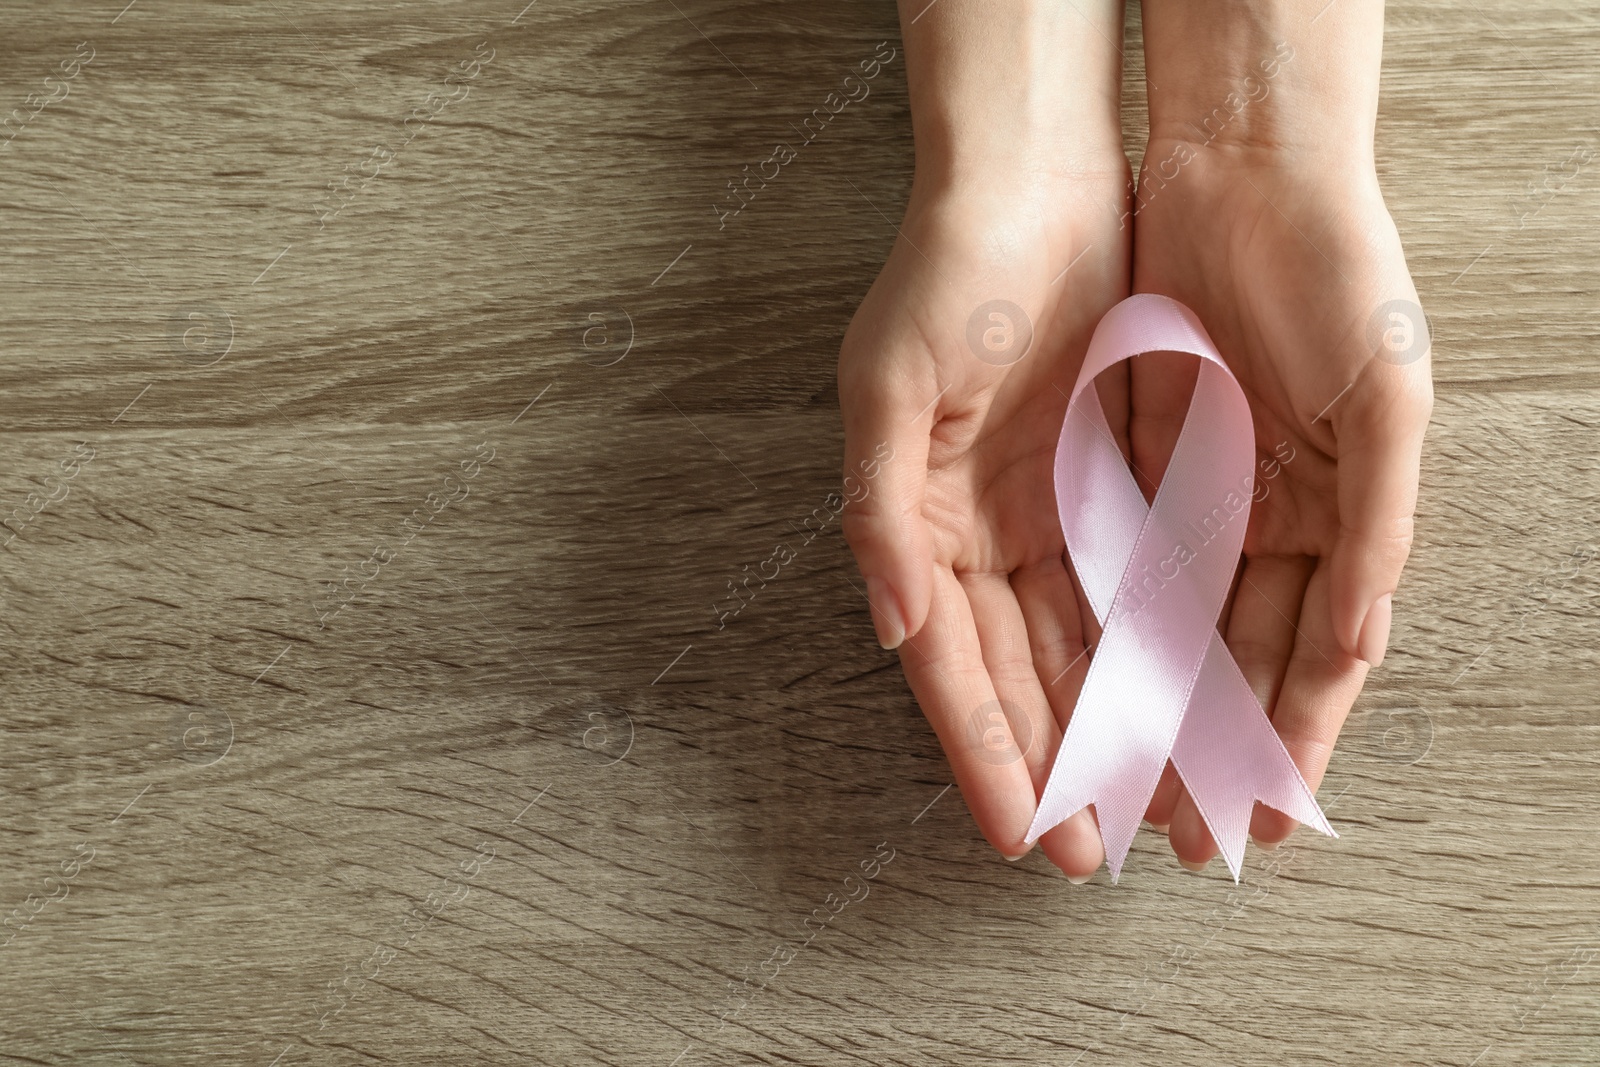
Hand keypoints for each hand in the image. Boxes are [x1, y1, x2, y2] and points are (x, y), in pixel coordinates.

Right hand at [841, 162, 1133, 876]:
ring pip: (1078, 645)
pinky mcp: (1103, 484)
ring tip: (1141, 804)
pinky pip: (1131, 585)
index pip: (950, 664)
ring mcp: (1042, 514)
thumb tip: (896, 628)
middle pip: (1016, 674)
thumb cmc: (945, 276)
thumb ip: (881, 513)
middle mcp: (977, 534)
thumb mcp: (888, 388)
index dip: (983, 750)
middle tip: (1087, 852)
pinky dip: (1149, 647)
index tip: (1017, 833)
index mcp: (916, 524)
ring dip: (1104, 723)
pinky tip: (1175, 703)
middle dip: (1050, 764)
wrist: (1033, 184)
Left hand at [1128, 145, 1432, 867]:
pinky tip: (1089, 682)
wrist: (1246, 171)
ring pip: (1169, 623)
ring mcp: (1201, 491)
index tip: (1262, 820)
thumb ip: (1377, 526)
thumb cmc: (1338, 272)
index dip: (1288, 740)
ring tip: (1122, 781)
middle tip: (1175, 832)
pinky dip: (1106, 623)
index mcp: (1339, 515)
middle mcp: (1268, 517)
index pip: (1310, 656)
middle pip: (1233, 656)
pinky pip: (1117, 558)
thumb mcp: (1385, 398)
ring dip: (1150, 702)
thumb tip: (1362, 643)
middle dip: (1207, 744)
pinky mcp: (1137, 456)